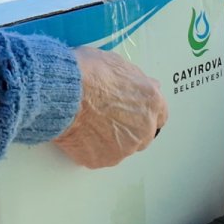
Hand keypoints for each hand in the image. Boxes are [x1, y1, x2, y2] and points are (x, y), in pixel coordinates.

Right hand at [53, 47, 166, 167]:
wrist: (63, 92)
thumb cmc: (88, 73)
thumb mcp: (118, 64)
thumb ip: (135, 80)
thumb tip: (140, 84)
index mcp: (151, 102)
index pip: (160, 115)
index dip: (145, 113)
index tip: (136, 113)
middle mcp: (144, 128)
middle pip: (144, 135)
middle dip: (130, 128)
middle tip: (109, 119)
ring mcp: (123, 148)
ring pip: (122, 148)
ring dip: (111, 140)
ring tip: (90, 125)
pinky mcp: (102, 160)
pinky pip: (99, 156)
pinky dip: (91, 148)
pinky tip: (80, 135)